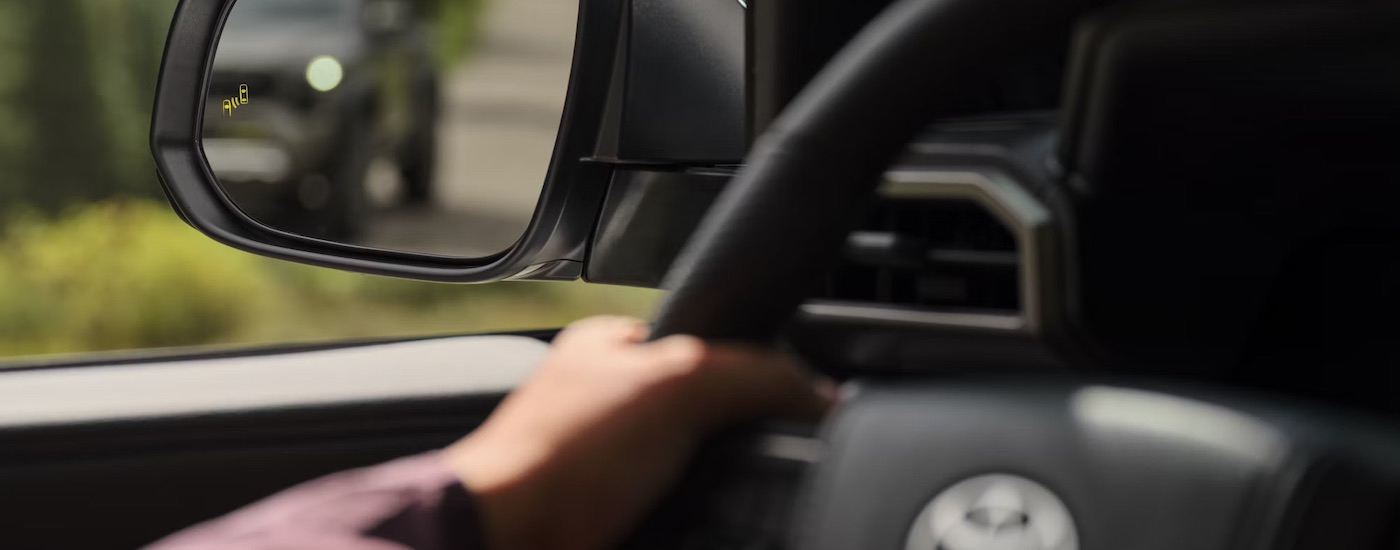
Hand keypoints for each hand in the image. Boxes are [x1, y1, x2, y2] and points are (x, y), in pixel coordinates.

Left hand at [444, 316, 832, 549]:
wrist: (510, 540)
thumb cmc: (559, 455)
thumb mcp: (681, 386)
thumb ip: (757, 376)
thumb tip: (822, 393)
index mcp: (609, 344)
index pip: (702, 335)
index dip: (746, 358)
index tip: (786, 386)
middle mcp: (603, 399)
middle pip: (702, 406)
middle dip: (731, 430)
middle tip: (747, 446)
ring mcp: (602, 461)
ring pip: (690, 464)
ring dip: (712, 481)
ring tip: (712, 489)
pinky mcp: (606, 514)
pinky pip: (675, 506)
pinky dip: (693, 513)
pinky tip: (694, 514)